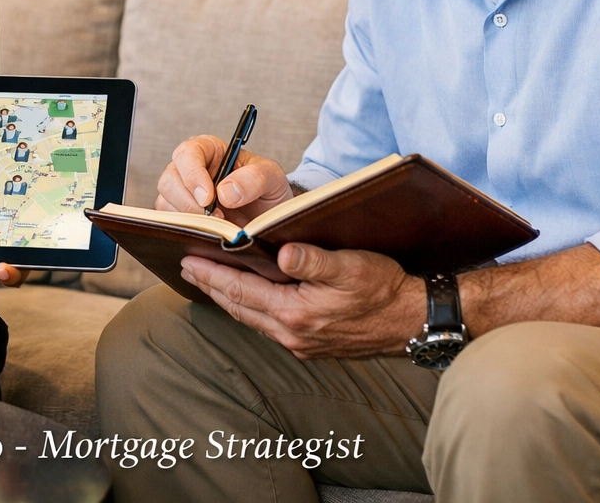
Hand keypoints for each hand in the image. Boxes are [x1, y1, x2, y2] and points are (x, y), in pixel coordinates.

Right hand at [155, 134, 293, 223]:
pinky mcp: (179, 214)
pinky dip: (185, 229)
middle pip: (170, 179)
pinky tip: (206, 232)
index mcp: (208, 150)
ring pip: (165, 201)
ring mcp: (181, 192)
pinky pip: (169, 221)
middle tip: (215, 217)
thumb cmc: (266, 188)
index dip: (193, 175)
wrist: (267, 214)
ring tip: (217, 226)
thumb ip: (254, 179)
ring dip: (188, 218)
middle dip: (189, 202)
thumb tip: (225, 192)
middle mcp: (189, 169)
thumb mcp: (271, 177)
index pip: (188, 153)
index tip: (208, 197)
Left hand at [180, 244, 423, 358]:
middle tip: (187, 269)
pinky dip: (251, 309)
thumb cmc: (384, 289)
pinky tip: (248, 300)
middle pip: (240, 307)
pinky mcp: (311, 346)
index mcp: (296, 313)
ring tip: (209, 282)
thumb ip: (313, 260)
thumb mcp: (350, 266)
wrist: (412, 322)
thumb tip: (280, 253)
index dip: (212, 275)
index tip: (188, 261)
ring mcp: (301, 344)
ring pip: (253, 319)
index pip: (241, 290)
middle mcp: (293, 334)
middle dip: (212, 287)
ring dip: (229, 299)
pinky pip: (269, 326)